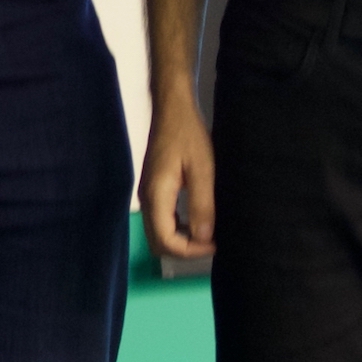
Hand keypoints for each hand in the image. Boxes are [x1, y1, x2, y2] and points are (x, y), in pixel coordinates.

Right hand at [141, 98, 216, 263]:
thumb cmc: (189, 135)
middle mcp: (146, 200)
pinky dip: (177, 229)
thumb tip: (205, 238)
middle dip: (184, 250)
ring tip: (207, 233)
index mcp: (157, 196)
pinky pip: (160, 222)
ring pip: (158, 235)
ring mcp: (147, 195)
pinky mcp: (152, 191)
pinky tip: (196, 221)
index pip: (166, 240)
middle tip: (212, 241)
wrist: (172, 111)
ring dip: (181, 241)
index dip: (190, 250)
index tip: (215, 243)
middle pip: (158, 243)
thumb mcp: (203, 169)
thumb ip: (202, 204)